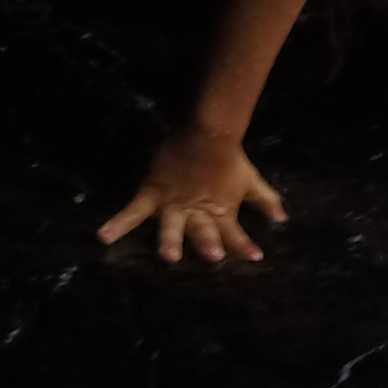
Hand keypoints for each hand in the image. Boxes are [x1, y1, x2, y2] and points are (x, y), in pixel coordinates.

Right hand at [98, 130, 285, 263]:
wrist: (206, 129)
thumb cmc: (229, 159)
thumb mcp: (250, 181)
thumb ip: (266, 200)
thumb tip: (283, 218)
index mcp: (219, 211)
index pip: (233, 233)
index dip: (244, 245)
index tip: (255, 257)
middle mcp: (196, 212)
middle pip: (202, 232)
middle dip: (207, 243)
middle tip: (214, 255)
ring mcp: (174, 204)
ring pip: (171, 226)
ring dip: (171, 240)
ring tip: (169, 255)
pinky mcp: (154, 193)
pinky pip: (133, 211)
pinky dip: (118, 223)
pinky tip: (103, 237)